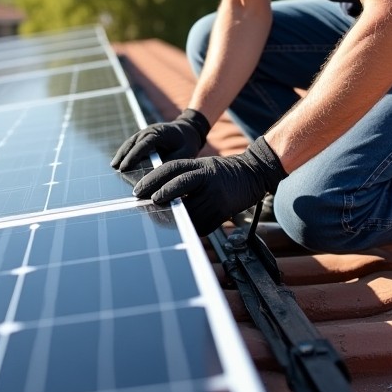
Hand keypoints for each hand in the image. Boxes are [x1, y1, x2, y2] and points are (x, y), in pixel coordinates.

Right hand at [111, 109, 210, 171]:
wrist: (188, 129)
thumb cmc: (187, 143)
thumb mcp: (184, 153)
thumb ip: (170, 161)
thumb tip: (156, 173)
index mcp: (159, 133)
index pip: (143, 145)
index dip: (133, 156)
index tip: (124, 167)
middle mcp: (150, 130)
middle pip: (133, 143)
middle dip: (124, 155)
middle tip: (115, 169)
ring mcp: (145, 131)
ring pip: (130, 142)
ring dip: (121, 153)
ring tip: (113, 166)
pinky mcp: (144, 135)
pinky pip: (132, 143)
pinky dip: (125, 151)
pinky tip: (119, 161)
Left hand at [131, 137, 286, 235]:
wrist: (253, 174)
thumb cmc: (221, 173)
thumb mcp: (201, 168)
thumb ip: (183, 178)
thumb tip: (156, 196)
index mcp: (198, 166)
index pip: (171, 170)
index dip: (152, 179)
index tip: (138, 191)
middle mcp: (207, 178)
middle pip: (179, 187)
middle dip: (161, 199)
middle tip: (148, 207)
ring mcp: (216, 195)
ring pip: (189, 210)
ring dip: (175, 218)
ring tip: (164, 220)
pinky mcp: (223, 211)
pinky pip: (202, 224)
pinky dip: (192, 226)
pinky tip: (186, 226)